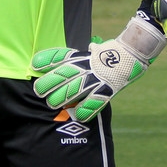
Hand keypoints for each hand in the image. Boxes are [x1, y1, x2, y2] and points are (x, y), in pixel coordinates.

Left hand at [31, 12, 166, 121]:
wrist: (132, 52)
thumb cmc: (109, 53)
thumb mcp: (91, 51)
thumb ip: (79, 58)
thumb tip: (63, 60)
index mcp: (82, 56)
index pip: (61, 56)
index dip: (47, 59)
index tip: (33, 64)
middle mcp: (88, 66)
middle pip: (65, 73)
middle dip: (49, 82)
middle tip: (38, 91)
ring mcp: (98, 78)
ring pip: (76, 88)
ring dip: (62, 96)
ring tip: (51, 104)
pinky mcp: (108, 89)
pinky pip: (95, 101)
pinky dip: (86, 109)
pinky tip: (77, 115)